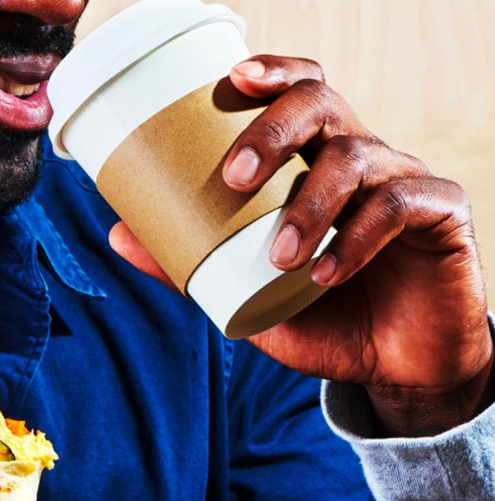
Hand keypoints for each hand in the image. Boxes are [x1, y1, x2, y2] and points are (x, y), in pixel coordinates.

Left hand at [110, 54, 493, 436]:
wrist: (395, 367)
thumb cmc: (321, 317)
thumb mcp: (246, 292)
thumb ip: (191, 264)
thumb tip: (116, 234)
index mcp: (314, 159)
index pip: (299, 92)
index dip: (272, 73)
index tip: (232, 77)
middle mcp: (361, 156)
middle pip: (322, 104)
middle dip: (272, 131)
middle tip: (233, 178)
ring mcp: (404, 179)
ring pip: (356, 158)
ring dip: (308, 205)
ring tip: (279, 257)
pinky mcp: (443, 212)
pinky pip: (398, 206)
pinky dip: (355, 240)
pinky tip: (325, 275)